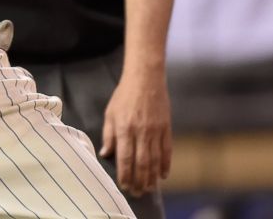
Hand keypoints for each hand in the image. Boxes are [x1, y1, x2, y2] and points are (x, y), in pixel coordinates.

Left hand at [99, 69, 171, 196]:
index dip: (125, 174)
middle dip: (139, 181)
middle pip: (141, 163)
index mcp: (124, 128)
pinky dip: (165, 165)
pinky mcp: (166, 128)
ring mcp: (155, 131)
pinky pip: (167, 151)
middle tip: (137, 193)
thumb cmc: (124, 96)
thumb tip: (105, 154)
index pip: (125, 158)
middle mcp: (141, 132)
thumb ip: (108, 135)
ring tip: (149, 188)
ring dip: (152, 177)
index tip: (124, 186)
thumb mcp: (110, 113)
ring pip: (155, 160)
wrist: (145, 79)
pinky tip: (162, 175)